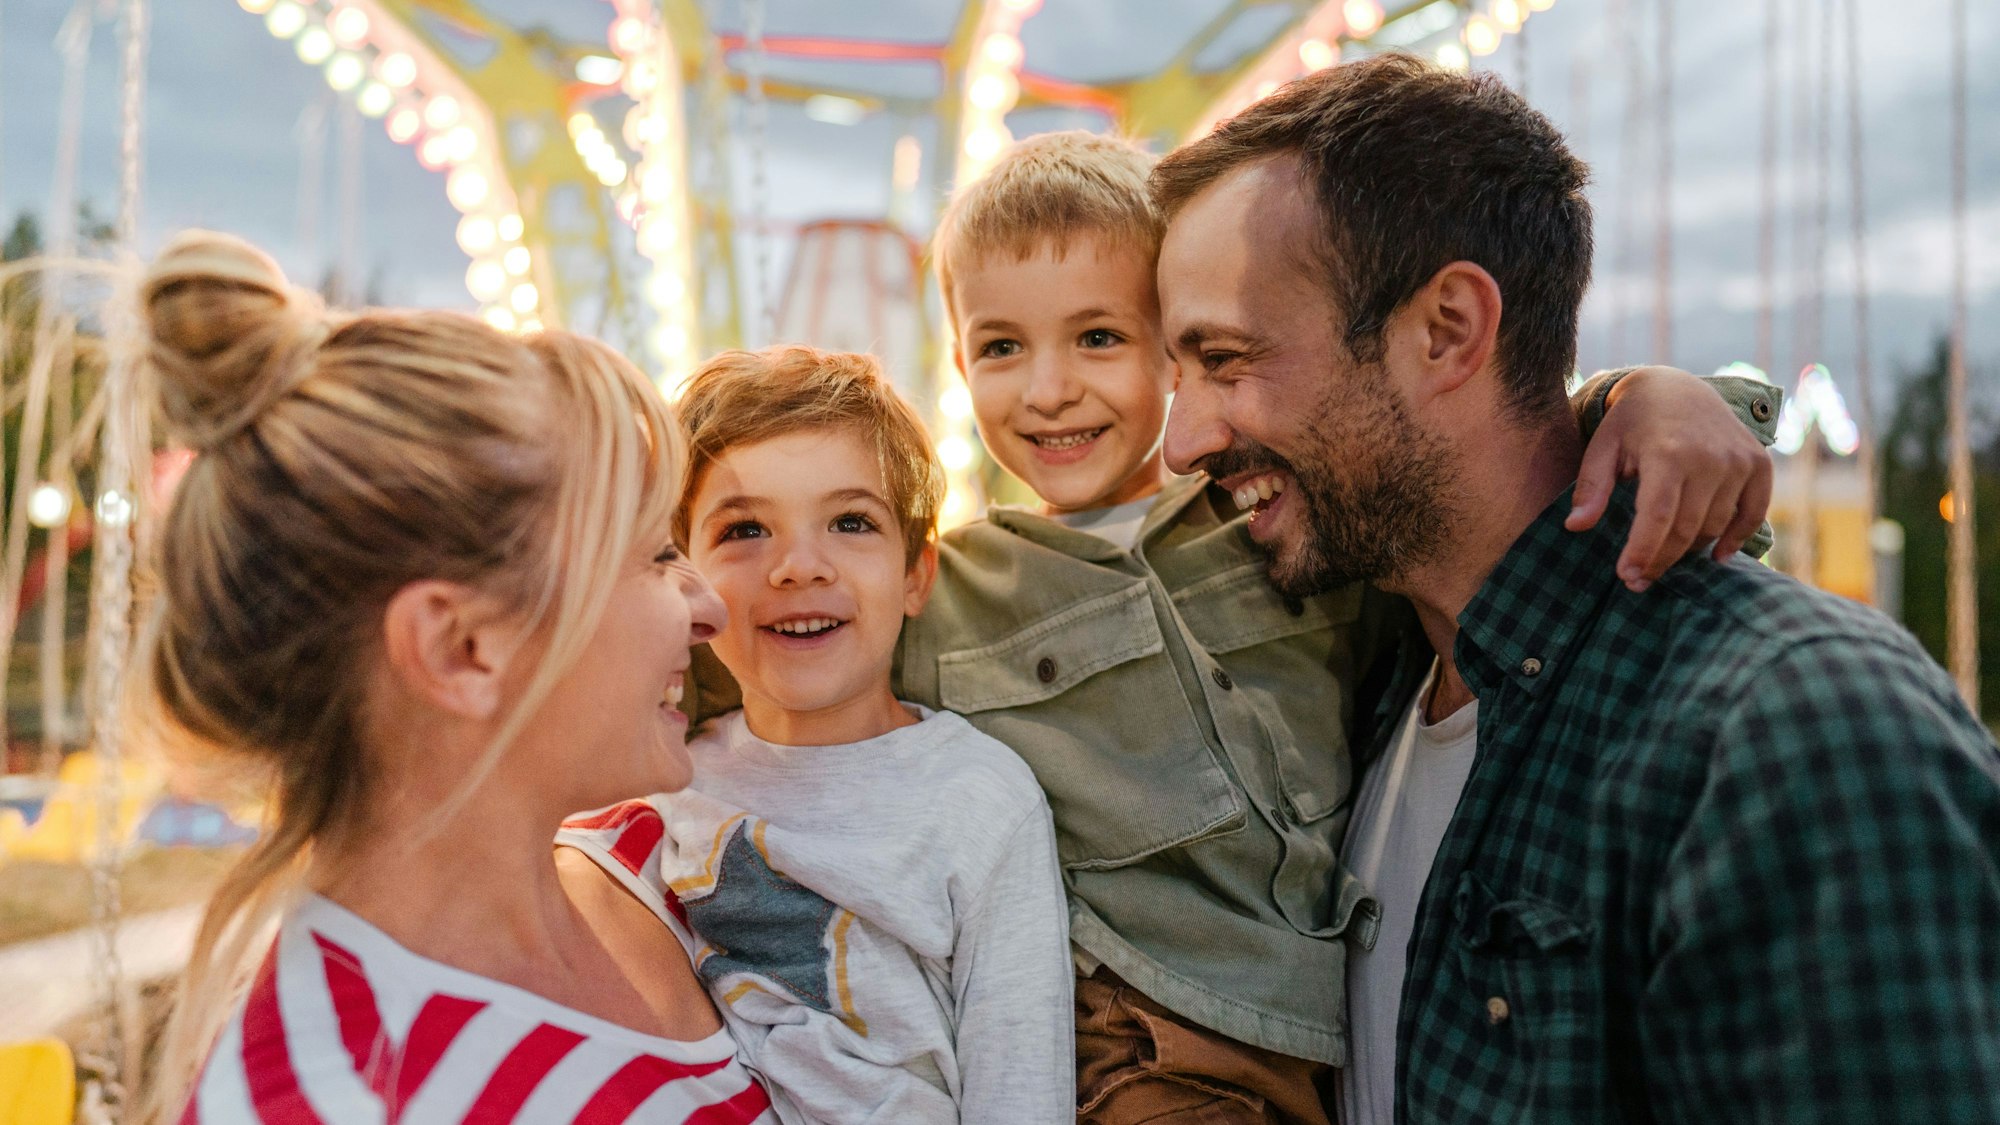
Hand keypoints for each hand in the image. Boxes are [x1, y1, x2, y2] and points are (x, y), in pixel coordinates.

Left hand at [1566, 366, 1773, 591]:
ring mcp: (1738, 460)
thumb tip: (1575, 527)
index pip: (1657, 517)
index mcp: (1667, 452)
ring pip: (1715, 526)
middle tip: (1637, 581)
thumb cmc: (1632, 422)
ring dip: (1689, 550)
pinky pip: (1753, 513)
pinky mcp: (1758, 463)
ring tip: (1663, 559)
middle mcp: (1709, 457)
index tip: (1626, 575)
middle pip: (1687, 529)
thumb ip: (1591, 487)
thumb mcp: (1603, 446)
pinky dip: (1737, 538)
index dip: (1643, 552)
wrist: (1677, 388)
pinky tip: (1716, 556)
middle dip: (1660, 561)